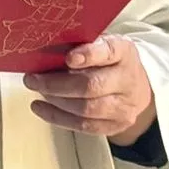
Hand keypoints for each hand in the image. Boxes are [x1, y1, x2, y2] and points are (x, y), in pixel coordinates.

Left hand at [24, 34, 155, 141]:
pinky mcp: (115, 126)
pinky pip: (83, 126)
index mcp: (124, 52)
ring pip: (86, 109)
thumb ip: (78, 43)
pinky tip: (39, 107)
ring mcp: (124, 106)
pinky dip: (57, 117)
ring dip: (55, 100)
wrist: (135, 86)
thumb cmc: (108, 60)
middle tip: (33, 78)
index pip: (109, 52)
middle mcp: (127, 79)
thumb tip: (44, 47)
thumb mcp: (99, 43)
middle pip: (92, 86)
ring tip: (37, 89)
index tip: (68, 58)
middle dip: (57, 84)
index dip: (89, 55)